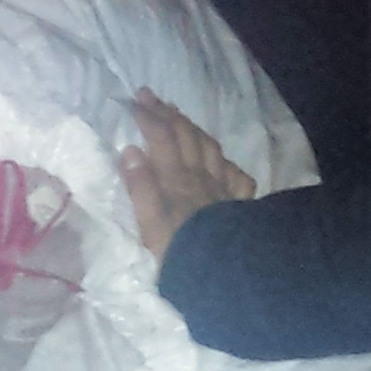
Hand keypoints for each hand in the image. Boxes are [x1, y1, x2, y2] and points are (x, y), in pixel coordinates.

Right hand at [116, 91, 255, 260]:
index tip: (133, 101)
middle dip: (167, 113)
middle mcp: (200, 177)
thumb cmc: (178, 252)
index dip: (147, 116)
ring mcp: (223, 189)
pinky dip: (227, 165)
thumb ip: (140, 187)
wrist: (220, 274)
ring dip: (194, 130)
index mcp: (175, 180)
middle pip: (186, 136)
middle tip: (151, 96)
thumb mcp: (148, 224)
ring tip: (182, 120)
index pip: (160, 138)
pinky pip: (237, 177)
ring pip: (210, 149)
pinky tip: (222, 164)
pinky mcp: (239, 205)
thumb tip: (131, 151)